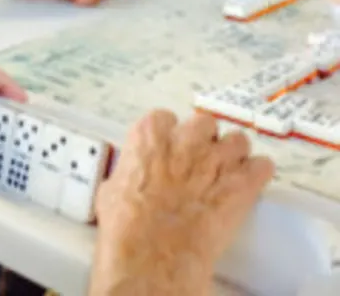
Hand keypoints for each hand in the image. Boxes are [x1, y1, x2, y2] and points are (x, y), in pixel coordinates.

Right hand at [90, 111, 273, 295]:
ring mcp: (216, 158)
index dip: (170, 136)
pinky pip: (262, 166)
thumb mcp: (112, 192)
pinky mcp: (242, 183)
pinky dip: (258, 174)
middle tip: (200, 161)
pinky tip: (252, 183)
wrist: (153, 255)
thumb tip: (127, 182)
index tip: (171, 149)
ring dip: (234, 155)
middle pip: (204, 123)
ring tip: (229, 172)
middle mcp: (185, 139)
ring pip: (237, 140)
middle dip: (204, 141)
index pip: (165, 119)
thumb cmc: (128, 228)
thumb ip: (127, 175)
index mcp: (150, 135)